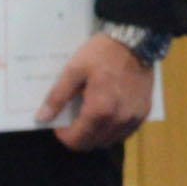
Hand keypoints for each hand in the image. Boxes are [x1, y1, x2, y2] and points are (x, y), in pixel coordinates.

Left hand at [40, 31, 155, 152]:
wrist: (137, 41)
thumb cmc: (102, 53)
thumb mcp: (74, 70)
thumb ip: (57, 96)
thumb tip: (42, 118)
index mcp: (100, 110)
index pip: (76, 141)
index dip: (63, 135)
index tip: (60, 121)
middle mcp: (118, 120)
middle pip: (91, 144)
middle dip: (78, 136)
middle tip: (74, 118)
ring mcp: (134, 118)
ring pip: (108, 141)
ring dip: (95, 135)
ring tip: (90, 116)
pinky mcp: (144, 113)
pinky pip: (124, 133)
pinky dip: (112, 130)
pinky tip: (108, 115)